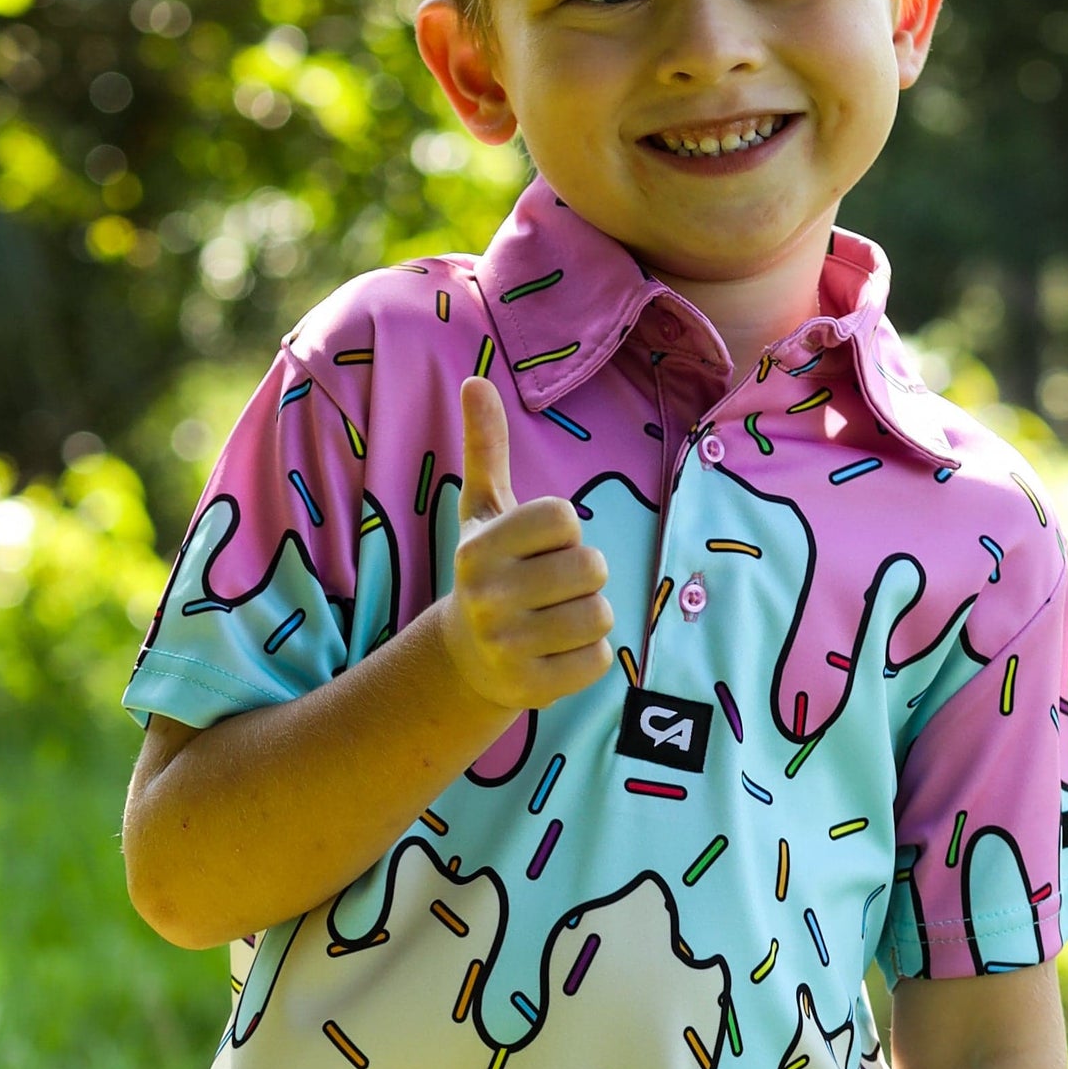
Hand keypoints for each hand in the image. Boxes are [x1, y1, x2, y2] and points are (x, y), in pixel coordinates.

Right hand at [439, 376, 614, 711]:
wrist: (466, 658)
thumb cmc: (490, 570)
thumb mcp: (484, 509)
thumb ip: (484, 447)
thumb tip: (475, 380)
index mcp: (479, 547)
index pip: (564, 517)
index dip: (566, 530)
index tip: (542, 545)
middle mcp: (487, 597)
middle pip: (592, 566)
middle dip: (586, 573)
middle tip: (554, 586)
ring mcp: (507, 646)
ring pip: (601, 615)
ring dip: (591, 615)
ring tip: (557, 618)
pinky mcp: (532, 688)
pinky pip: (600, 661)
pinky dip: (591, 656)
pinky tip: (559, 652)